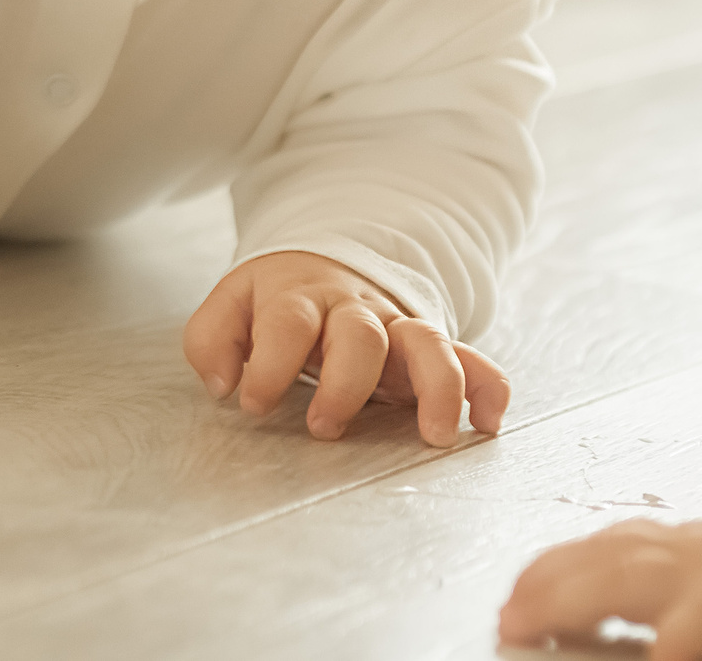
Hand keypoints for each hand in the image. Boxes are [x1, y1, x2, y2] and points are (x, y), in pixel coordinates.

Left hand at [182, 250, 508, 447]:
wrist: (328, 265)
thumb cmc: (276, 304)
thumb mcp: (232, 307)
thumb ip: (214, 341)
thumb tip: (223, 384)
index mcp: (301, 298)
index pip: (289, 323)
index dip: (270, 364)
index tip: (252, 403)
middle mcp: (356, 311)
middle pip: (361, 335)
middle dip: (346, 384)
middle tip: (323, 428)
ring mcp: (398, 329)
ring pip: (428, 344)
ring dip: (437, 387)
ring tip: (436, 436)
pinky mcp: (431, 350)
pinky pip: (470, 360)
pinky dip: (486, 386)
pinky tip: (488, 422)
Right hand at [498, 519, 701, 660]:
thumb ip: (683, 648)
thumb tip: (646, 651)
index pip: (674, 645)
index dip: (647, 658)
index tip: (602, 660)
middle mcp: (699, 569)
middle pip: (617, 579)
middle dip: (555, 600)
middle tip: (508, 625)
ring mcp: (689, 542)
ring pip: (609, 547)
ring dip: (551, 572)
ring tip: (515, 599)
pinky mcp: (685, 532)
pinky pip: (623, 534)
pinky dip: (580, 551)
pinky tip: (557, 567)